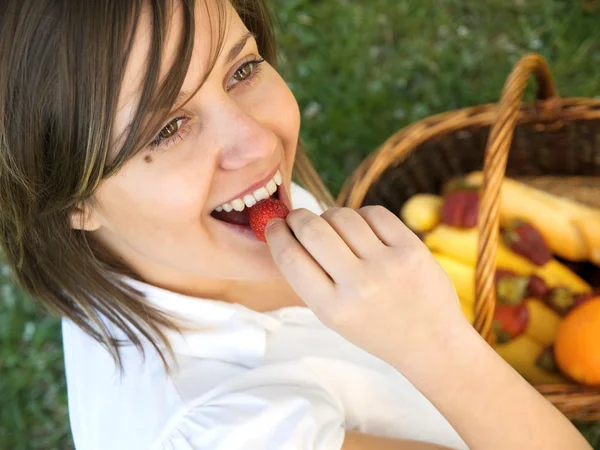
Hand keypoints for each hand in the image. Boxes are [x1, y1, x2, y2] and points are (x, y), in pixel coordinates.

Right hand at [265, 206, 468, 364]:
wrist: (432, 343)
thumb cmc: (375, 328)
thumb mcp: (333, 316)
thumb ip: (311, 278)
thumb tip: (288, 231)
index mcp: (332, 309)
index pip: (290, 258)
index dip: (276, 234)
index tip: (274, 225)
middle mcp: (359, 285)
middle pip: (312, 229)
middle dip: (298, 217)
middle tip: (298, 218)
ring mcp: (388, 265)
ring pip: (342, 216)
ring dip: (331, 216)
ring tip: (337, 230)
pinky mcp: (412, 248)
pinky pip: (374, 213)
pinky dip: (362, 216)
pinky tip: (364, 230)